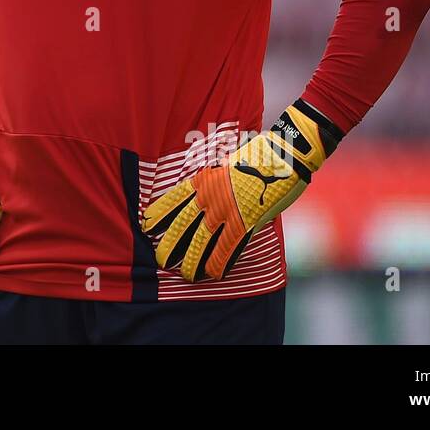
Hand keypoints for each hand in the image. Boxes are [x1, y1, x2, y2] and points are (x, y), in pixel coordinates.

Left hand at [141, 99, 341, 281]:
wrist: (282, 154)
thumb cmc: (258, 155)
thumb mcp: (226, 163)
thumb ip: (215, 180)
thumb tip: (210, 190)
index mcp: (203, 179)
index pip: (174, 200)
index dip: (159, 214)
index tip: (147, 225)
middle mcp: (209, 196)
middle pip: (182, 225)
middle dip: (169, 244)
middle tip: (160, 259)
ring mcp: (226, 211)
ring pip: (201, 241)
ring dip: (192, 260)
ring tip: (184, 274)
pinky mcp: (245, 222)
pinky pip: (227, 248)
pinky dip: (219, 262)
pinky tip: (214, 274)